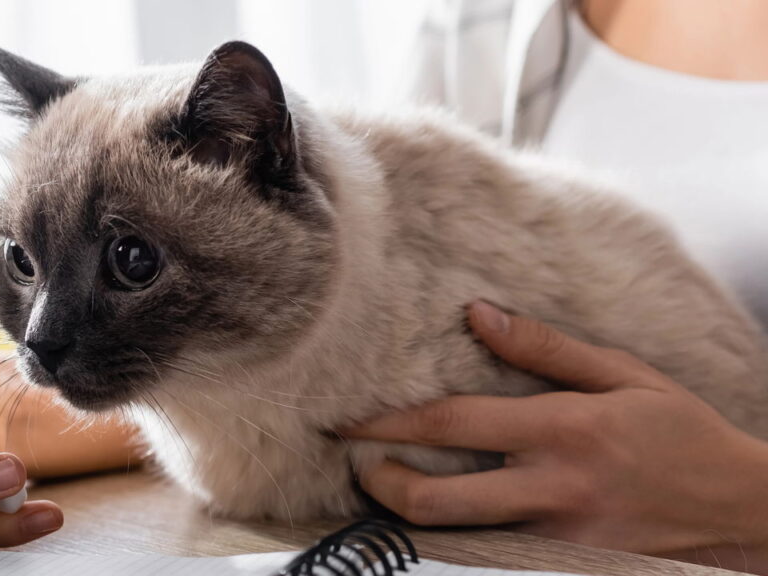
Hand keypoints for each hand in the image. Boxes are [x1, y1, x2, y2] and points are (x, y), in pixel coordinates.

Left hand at [345, 300, 767, 571]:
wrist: (741, 508)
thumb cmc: (680, 432)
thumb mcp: (624, 374)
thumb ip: (546, 348)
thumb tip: (478, 313)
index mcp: (563, 428)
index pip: (454, 422)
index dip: (391, 421)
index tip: (351, 419)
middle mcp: (554, 488)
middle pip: (439, 499)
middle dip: (382, 484)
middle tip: (358, 466)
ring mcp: (559, 537)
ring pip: (460, 537)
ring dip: (411, 516)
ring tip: (387, 488)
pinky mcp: (568, 565)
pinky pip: (495, 555)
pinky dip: (460, 538)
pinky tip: (444, 515)